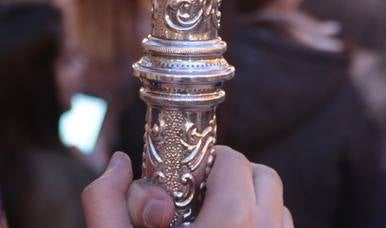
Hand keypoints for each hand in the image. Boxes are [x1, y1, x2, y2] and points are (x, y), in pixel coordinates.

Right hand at [82, 147, 292, 227]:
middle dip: (234, 179)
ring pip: (280, 210)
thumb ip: (106, 203)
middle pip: (266, 180)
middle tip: (199, 198)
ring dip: (252, 206)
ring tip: (214, 223)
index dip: (208, 163)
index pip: (235, 163)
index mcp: (230, 224)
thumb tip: (119, 164)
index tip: (186, 181)